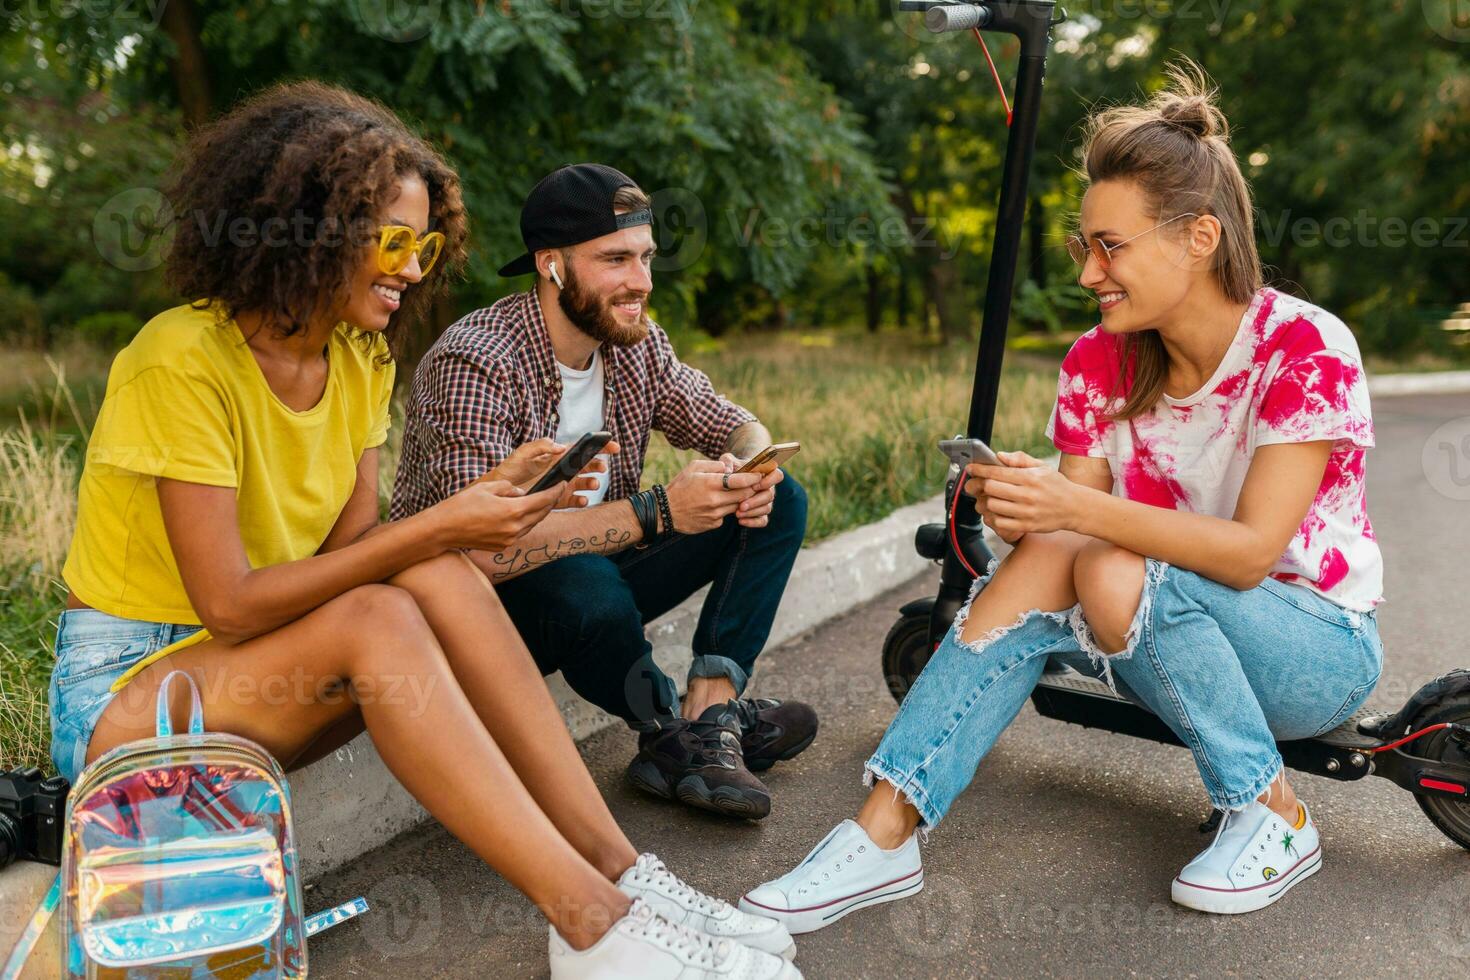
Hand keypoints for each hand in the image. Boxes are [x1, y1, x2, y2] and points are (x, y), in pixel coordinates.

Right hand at [434, 479, 563, 550]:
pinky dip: (524, 523)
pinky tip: (520, 514)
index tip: (562, 483)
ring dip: (538, 513)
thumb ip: (509, 488)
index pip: (543, 500)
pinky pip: (521, 532)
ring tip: (539, 501)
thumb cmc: (462, 505)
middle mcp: (515, 528)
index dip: (556, 491)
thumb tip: (522, 493)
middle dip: (550, 501)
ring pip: (532, 524)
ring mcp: (510, 540)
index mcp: (512, 510)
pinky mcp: (503, 547)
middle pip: (542, 513)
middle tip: (555, 491)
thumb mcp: (487, 488)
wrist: (443, 530)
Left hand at [484, 437, 620, 509]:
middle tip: (602, 468)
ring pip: (584, 483)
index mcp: (558, 456)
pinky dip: (581, 500)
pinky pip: (574, 500)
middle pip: (587, 466)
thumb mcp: (523, 452)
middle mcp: (563, 470)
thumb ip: (541, 446)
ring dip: (591, 483)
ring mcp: (562, 486)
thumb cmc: (510, 469)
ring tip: (592, 484)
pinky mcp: (558, 500)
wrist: (499, 492)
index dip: (599, 446)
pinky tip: (582, 499)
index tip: (613, 446)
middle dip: (598, 466)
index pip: (582, 449)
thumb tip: (562, 447)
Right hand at [664, 458, 760, 533]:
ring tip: (736, 493)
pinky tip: (718, 505)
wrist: (665, 511)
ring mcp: (714, 514)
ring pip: (737, 506)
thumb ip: (714, 465)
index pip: (740, 481)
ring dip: (740, 500)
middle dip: (751, 489)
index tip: (759, 475)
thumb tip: (730, 468)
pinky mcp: (713, 524)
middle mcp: (714, 500)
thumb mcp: (694, 468)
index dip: (753, 478)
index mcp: (710, 483)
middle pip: (744, 495)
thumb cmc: (680, 486)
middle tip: (755, 484)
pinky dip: (726, 509)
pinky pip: (726, 516)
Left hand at [719, 452, 782, 527]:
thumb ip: (727, 461)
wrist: (730, 481)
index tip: (755, 485)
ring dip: (752, 512)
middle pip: (770, 495)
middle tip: (741, 505)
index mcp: (766, 473)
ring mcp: (765, 501)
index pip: (777, 475)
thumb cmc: (732, 468)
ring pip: (766, 508)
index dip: (769, 481)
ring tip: (737, 513)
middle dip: (756, 501)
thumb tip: (727, 470)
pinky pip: (763, 520)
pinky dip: (753, 522)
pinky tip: (741, 521)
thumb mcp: (728, 461)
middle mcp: (769, 487)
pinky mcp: (761, 513)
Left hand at [964, 450, 1081, 538]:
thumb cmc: (1056, 485)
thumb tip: (999, 456)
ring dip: (983, 501)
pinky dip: (992, 517)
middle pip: (991, 488)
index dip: (979, 470)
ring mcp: (1026, 512)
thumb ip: (1020, 460)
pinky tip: (994, 511)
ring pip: (992, 506)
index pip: (997, 472)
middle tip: (973, 484)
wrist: (1075, 508)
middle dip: (978, 485)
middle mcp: (1027, 495)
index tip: (970, 468)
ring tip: (984, 498)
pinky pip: (999, 523)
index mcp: (1030, 478)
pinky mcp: (1026, 526)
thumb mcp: (1042, 467)